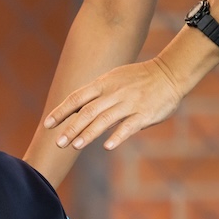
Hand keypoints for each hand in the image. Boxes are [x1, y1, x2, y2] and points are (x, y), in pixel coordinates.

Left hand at [43, 57, 181, 152]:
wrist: (171, 72)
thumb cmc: (137, 79)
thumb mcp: (113, 79)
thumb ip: (95, 95)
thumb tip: (73, 112)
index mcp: (103, 84)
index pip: (77, 98)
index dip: (61, 111)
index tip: (47, 124)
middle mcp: (114, 93)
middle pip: (88, 111)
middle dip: (71, 128)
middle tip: (58, 143)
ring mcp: (130, 103)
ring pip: (105, 119)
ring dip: (89, 133)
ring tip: (75, 146)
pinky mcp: (145, 114)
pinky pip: (129, 126)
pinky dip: (118, 136)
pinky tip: (107, 146)